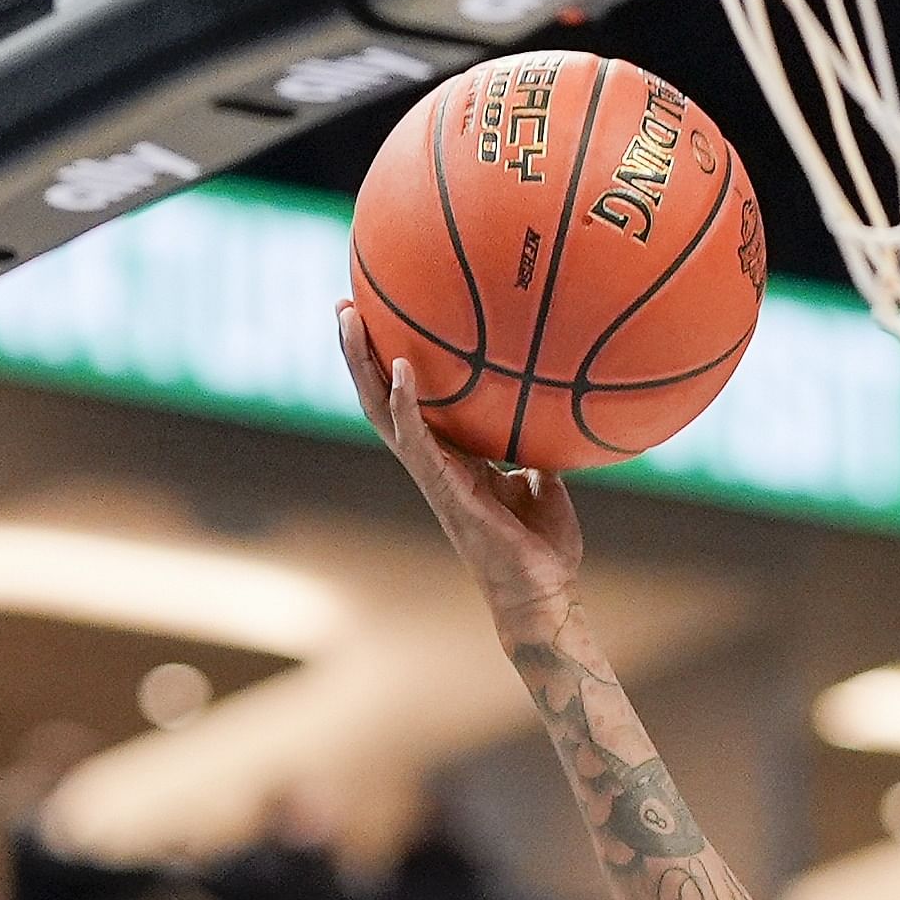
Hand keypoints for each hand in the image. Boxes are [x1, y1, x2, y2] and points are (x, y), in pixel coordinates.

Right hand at [343, 303, 584, 635]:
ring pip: (382, 411)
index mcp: (453, 459)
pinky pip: (416, 440)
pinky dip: (406, 403)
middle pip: (381, 398)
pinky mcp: (443, 489)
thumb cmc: (544, 549)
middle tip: (345, 304)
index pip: (411, 404)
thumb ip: (538, 451)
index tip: (380, 321)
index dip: (391, 366)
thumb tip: (554, 417)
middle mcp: (434, 463)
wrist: (544, 594)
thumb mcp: (547, 485)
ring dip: (363, 364)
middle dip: (359, 353)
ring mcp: (433, 476)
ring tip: (349, 317)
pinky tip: (402, 367)